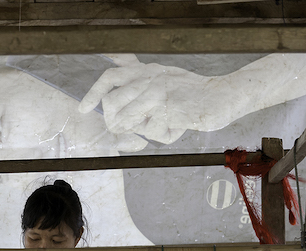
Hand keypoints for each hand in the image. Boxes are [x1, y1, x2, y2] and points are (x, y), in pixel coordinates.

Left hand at [78, 54, 206, 143]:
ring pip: (127, 120)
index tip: (82, 108)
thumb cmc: (193, 91)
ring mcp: (159, 93)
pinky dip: (166, 135)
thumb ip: (142, 73)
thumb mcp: (164, 75)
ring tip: (163, 125)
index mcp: (147, 71)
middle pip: (112, 104)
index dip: (93, 93)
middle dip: (117, 122)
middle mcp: (149, 78)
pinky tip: (179, 126)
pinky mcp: (169, 109)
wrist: (223, 95)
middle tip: (135, 129)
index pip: (110, 77)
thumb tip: (116, 60)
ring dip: (143, 130)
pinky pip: (154, 133)